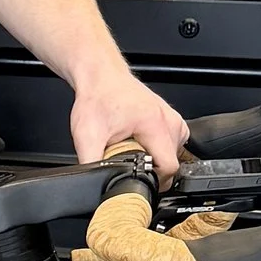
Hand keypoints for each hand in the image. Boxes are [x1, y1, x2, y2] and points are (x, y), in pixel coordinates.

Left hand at [71, 63, 190, 179]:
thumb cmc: (97, 98)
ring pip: (173, 153)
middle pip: (172, 162)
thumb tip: (90, 184)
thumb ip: (91, 164)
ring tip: (135, 149)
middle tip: (130, 160)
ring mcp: (172, 118)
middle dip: (151, 169)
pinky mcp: (170, 117)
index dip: (154, 181)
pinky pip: (172, 143)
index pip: (169, 167)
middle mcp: (169, 120)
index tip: (140, 182)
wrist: (100, 77)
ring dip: (155, 158)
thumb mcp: (86, 136)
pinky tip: (142, 143)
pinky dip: (159, 148)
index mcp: (155, 125)